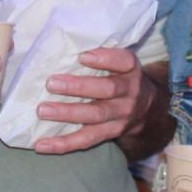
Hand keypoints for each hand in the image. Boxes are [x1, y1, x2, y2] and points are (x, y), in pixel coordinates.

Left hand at [35, 46, 150, 155]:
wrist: (149, 110)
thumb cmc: (122, 78)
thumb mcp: (121, 63)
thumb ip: (102, 55)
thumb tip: (62, 48)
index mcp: (131, 70)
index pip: (124, 61)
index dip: (105, 59)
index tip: (82, 56)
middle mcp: (130, 93)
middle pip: (107, 90)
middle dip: (78, 87)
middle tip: (51, 83)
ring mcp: (121, 116)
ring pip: (95, 115)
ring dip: (67, 113)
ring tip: (43, 110)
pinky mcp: (111, 133)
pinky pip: (87, 140)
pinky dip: (63, 144)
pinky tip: (42, 144)